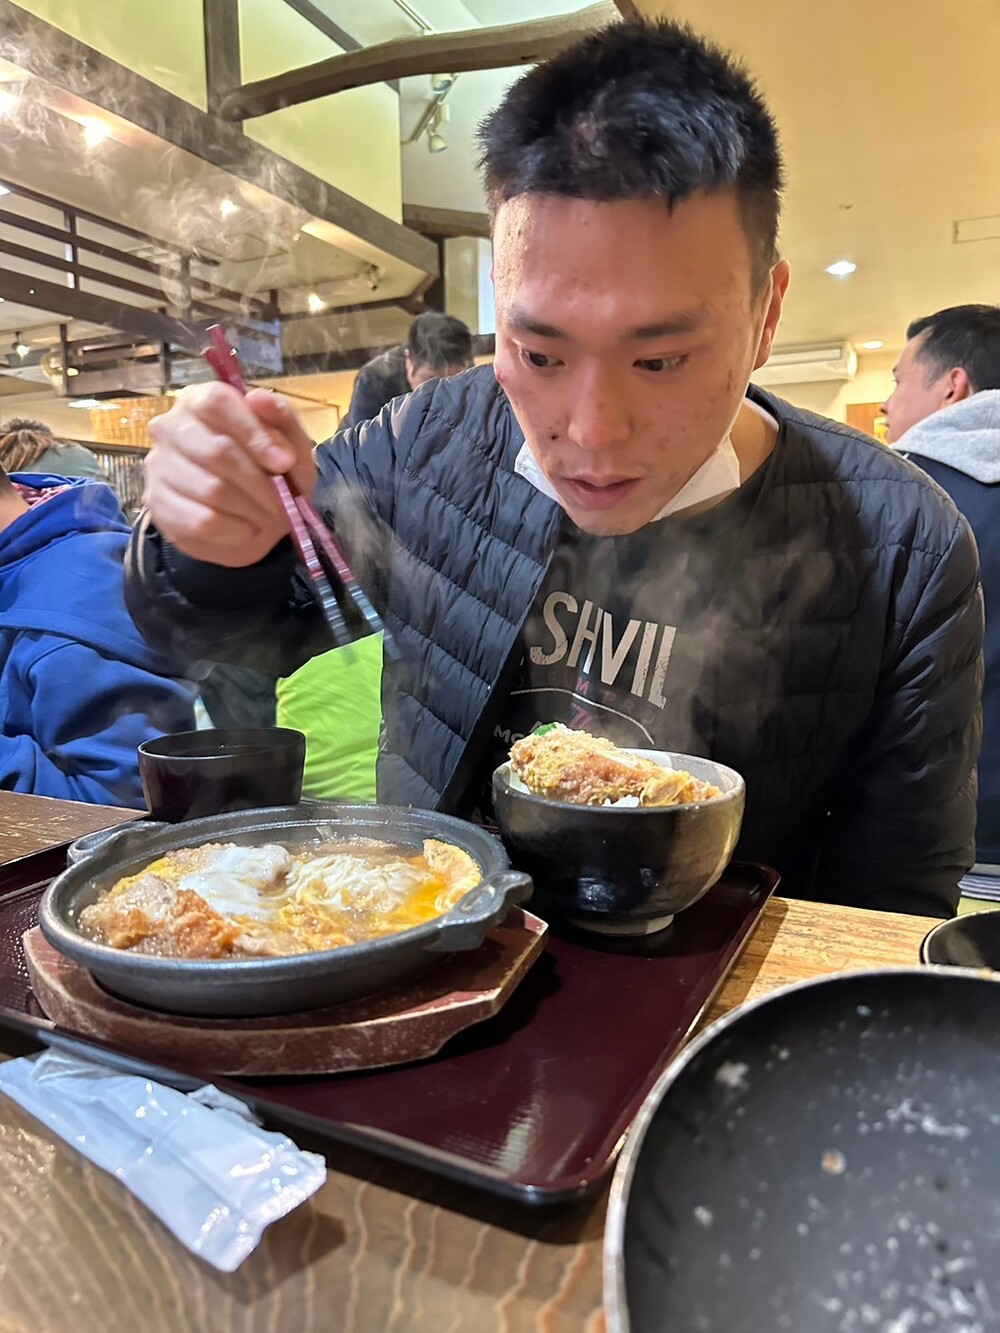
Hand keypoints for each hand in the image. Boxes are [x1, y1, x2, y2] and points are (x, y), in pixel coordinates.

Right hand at [144, 384, 316, 567]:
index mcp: (200, 400)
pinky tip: (246, 529)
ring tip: (267, 516)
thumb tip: (260, 398)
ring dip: (250, 509)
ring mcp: (159, 466)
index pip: (218, 402)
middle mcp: (170, 427)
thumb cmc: (269, 472)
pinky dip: (235, 530)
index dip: (254, 433)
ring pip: (211, 490)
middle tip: (282, 502)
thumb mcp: (290, 443)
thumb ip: (282, 418)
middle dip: (259, 482)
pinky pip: (202, 521)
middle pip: (217, 451)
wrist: (250, 521)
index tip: (284, 462)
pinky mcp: (158, 505)